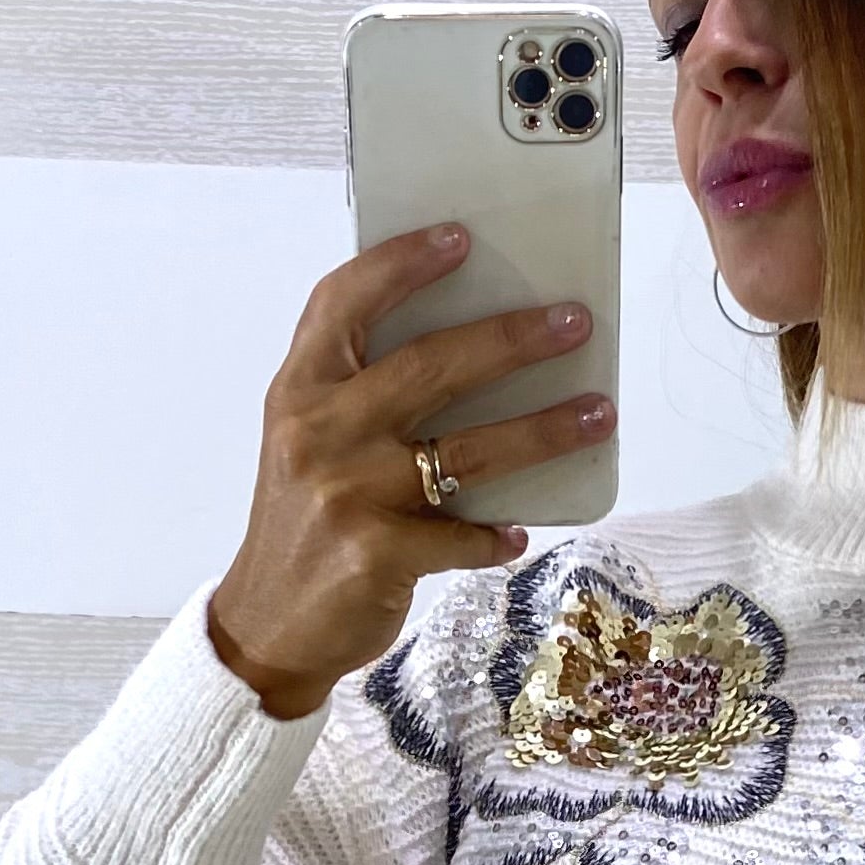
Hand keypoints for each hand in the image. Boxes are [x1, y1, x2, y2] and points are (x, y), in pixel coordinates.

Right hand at [206, 222, 613, 715]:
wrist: (264, 627)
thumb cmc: (303, 524)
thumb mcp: (307, 443)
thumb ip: (360, 396)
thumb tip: (475, 352)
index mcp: (299, 391)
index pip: (343, 302)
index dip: (401, 263)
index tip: (460, 237)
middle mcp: (317, 431)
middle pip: (428, 365)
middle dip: (511, 339)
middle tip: (573, 321)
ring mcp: (345, 493)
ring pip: (467, 450)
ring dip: (544, 430)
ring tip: (599, 413)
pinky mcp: (375, 554)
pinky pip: (463, 535)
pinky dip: (497, 535)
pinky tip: (519, 531)